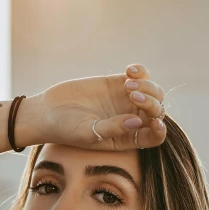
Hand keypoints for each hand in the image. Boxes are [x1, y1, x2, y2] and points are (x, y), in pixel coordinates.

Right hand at [36, 64, 166, 150]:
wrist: (48, 111)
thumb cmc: (66, 130)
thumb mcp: (88, 134)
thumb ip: (112, 129)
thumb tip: (137, 121)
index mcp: (127, 139)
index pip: (153, 137)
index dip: (160, 131)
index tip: (156, 122)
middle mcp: (131, 120)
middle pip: (156, 111)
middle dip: (151, 102)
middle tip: (132, 96)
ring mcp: (126, 101)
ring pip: (153, 92)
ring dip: (147, 86)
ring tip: (127, 83)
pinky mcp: (119, 83)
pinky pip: (141, 75)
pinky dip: (140, 71)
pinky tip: (129, 71)